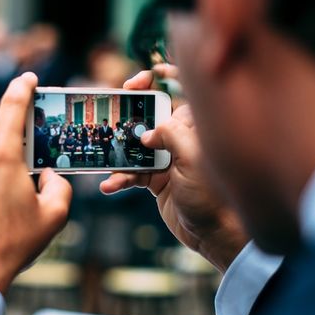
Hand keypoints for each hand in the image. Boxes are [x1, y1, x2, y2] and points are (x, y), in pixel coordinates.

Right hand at [100, 66, 247, 272]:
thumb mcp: (192, 159)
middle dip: (128, 114)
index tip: (139, 82)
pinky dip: (119, 179)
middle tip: (110, 112)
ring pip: (135, 146)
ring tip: (101, 155)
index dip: (160, 79)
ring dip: (117, 152)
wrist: (213, 234)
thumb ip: (170, 135)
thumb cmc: (212, 196)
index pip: (178, 91)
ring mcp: (165, 158)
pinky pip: (131, 173)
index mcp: (193, 126)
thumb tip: (148, 132)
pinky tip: (109, 186)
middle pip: (148, 115)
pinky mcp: (155, 180)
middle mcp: (179, 138)